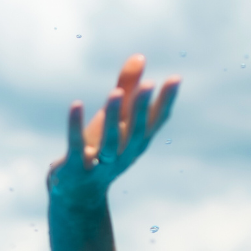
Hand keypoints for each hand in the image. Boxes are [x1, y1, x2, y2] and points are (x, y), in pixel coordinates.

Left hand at [48, 55, 179, 208]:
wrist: (76, 194)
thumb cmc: (100, 150)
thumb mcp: (115, 120)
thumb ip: (127, 88)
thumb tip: (140, 56)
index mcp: (136, 143)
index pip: (155, 122)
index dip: (165, 102)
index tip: (175, 78)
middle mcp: (122, 155)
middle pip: (136, 132)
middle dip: (142, 109)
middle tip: (149, 84)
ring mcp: (100, 164)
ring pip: (109, 142)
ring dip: (113, 118)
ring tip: (115, 92)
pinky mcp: (75, 167)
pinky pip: (76, 145)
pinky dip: (75, 125)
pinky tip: (75, 104)